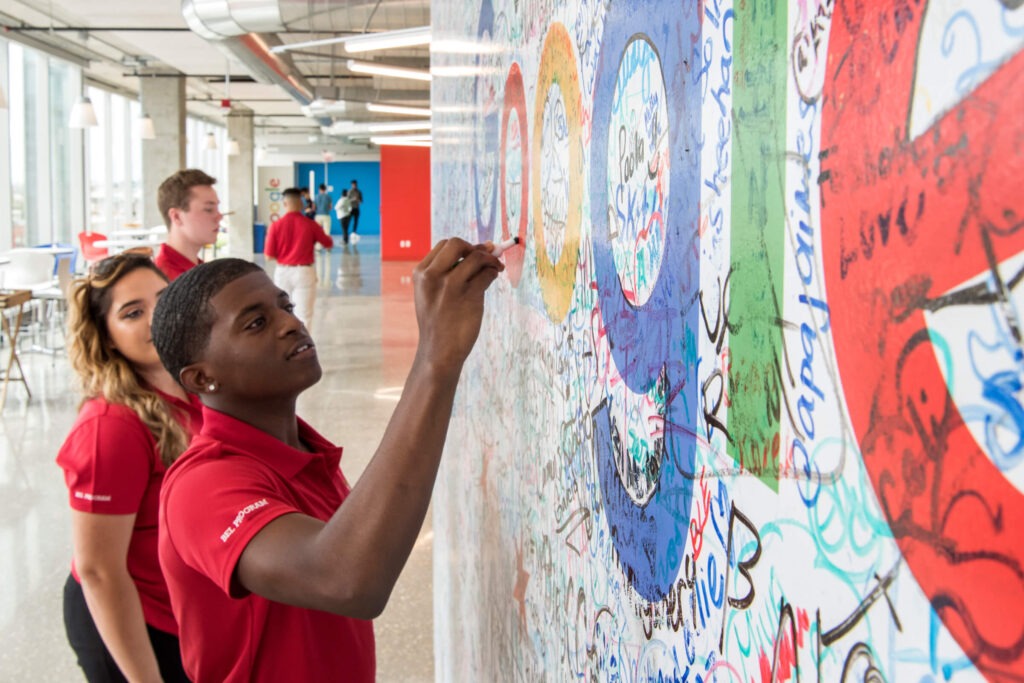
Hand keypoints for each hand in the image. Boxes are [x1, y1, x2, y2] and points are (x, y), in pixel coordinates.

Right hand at [412, 238, 503, 375]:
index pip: (444, 245)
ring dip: (490, 260)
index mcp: (421, 274)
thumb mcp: (432, 294)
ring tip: (496, 268)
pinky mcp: (469, 295)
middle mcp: (433, 276)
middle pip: (457, 243)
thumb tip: (483, 247)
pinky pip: (487, 274)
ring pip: (476, 257)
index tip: (474, 253)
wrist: (439, 352)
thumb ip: (450, 272)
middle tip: (486, 257)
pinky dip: (494, 272)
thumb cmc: (439, 322)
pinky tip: (494, 277)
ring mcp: (450, 285)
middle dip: (474, 248)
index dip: (462, 246)